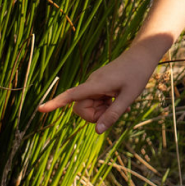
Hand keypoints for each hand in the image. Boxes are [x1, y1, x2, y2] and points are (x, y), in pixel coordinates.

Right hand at [38, 46, 158, 133]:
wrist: (143, 54)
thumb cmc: (138, 73)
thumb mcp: (129, 96)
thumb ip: (113, 114)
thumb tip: (97, 131)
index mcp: (96, 84)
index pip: (71, 95)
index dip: (55, 103)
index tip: (40, 109)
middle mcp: (92, 83)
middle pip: (81, 107)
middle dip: (94, 115)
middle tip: (115, 112)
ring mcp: (96, 82)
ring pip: (90, 104)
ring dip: (103, 110)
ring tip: (122, 104)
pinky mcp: (101, 82)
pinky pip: (97, 99)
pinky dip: (106, 104)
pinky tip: (121, 101)